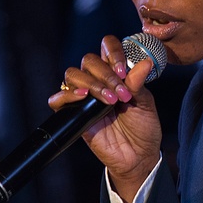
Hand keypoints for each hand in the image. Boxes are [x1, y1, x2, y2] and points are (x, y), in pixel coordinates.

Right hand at [49, 34, 163, 202]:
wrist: (138, 156)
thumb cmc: (143, 128)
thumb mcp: (145, 104)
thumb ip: (138, 84)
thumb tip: (145, 62)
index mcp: (117, 72)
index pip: (107, 46)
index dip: (113, 52)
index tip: (123, 70)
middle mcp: (98, 80)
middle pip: (89, 60)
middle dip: (105, 74)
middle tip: (121, 94)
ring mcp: (85, 97)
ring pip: (73, 74)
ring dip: (91, 84)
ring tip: (109, 100)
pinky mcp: (74, 114)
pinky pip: (58, 99)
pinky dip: (66, 95)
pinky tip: (83, 98)